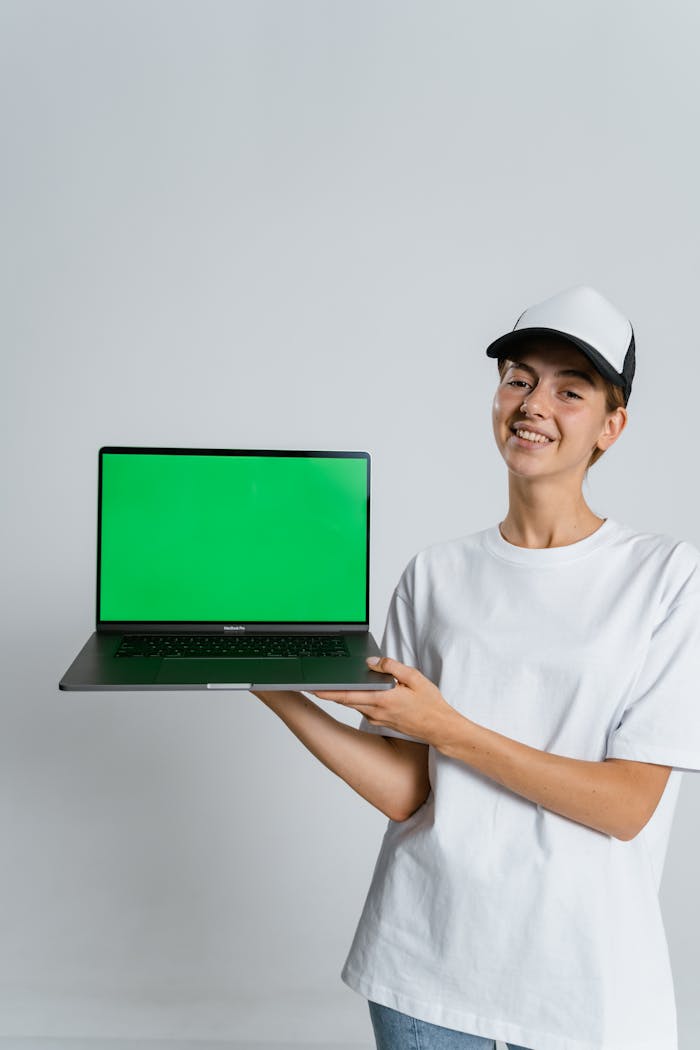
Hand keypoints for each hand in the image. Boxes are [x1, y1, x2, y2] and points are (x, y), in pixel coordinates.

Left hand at [312, 656, 460, 745]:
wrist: (440, 728)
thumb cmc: (430, 704)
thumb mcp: (414, 678)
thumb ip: (391, 667)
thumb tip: (371, 661)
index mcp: (383, 699)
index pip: (348, 695)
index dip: (327, 691)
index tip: (312, 687)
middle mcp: (376, 711)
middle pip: (345, 700)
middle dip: (327, 693)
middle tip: (310, 685)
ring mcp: (378, 718)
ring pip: (354, 704)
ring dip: (341, 696)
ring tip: (328, 686)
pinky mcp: (382, 721)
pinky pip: (364, 708)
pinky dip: (356, 700)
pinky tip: (354, 692)